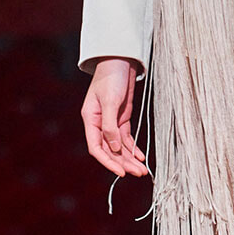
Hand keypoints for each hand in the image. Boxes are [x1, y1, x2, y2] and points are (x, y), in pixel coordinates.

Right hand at [82, 58, 149, 179]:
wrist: (120, 61)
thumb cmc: (111, 77)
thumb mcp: (111, 101)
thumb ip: (110, 126)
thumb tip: (113, 148)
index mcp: (90, 119)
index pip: (96, 147)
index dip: (108, 162)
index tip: (121, 173)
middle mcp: (99, 123)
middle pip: (109, 150)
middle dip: (123, 163)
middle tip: (138, 173)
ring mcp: (110, 122)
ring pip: (119, 146)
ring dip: (130, 159)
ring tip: (142, 170)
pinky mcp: (121, 118)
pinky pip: (126, 138)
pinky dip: (133, 148)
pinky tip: (141, 157)